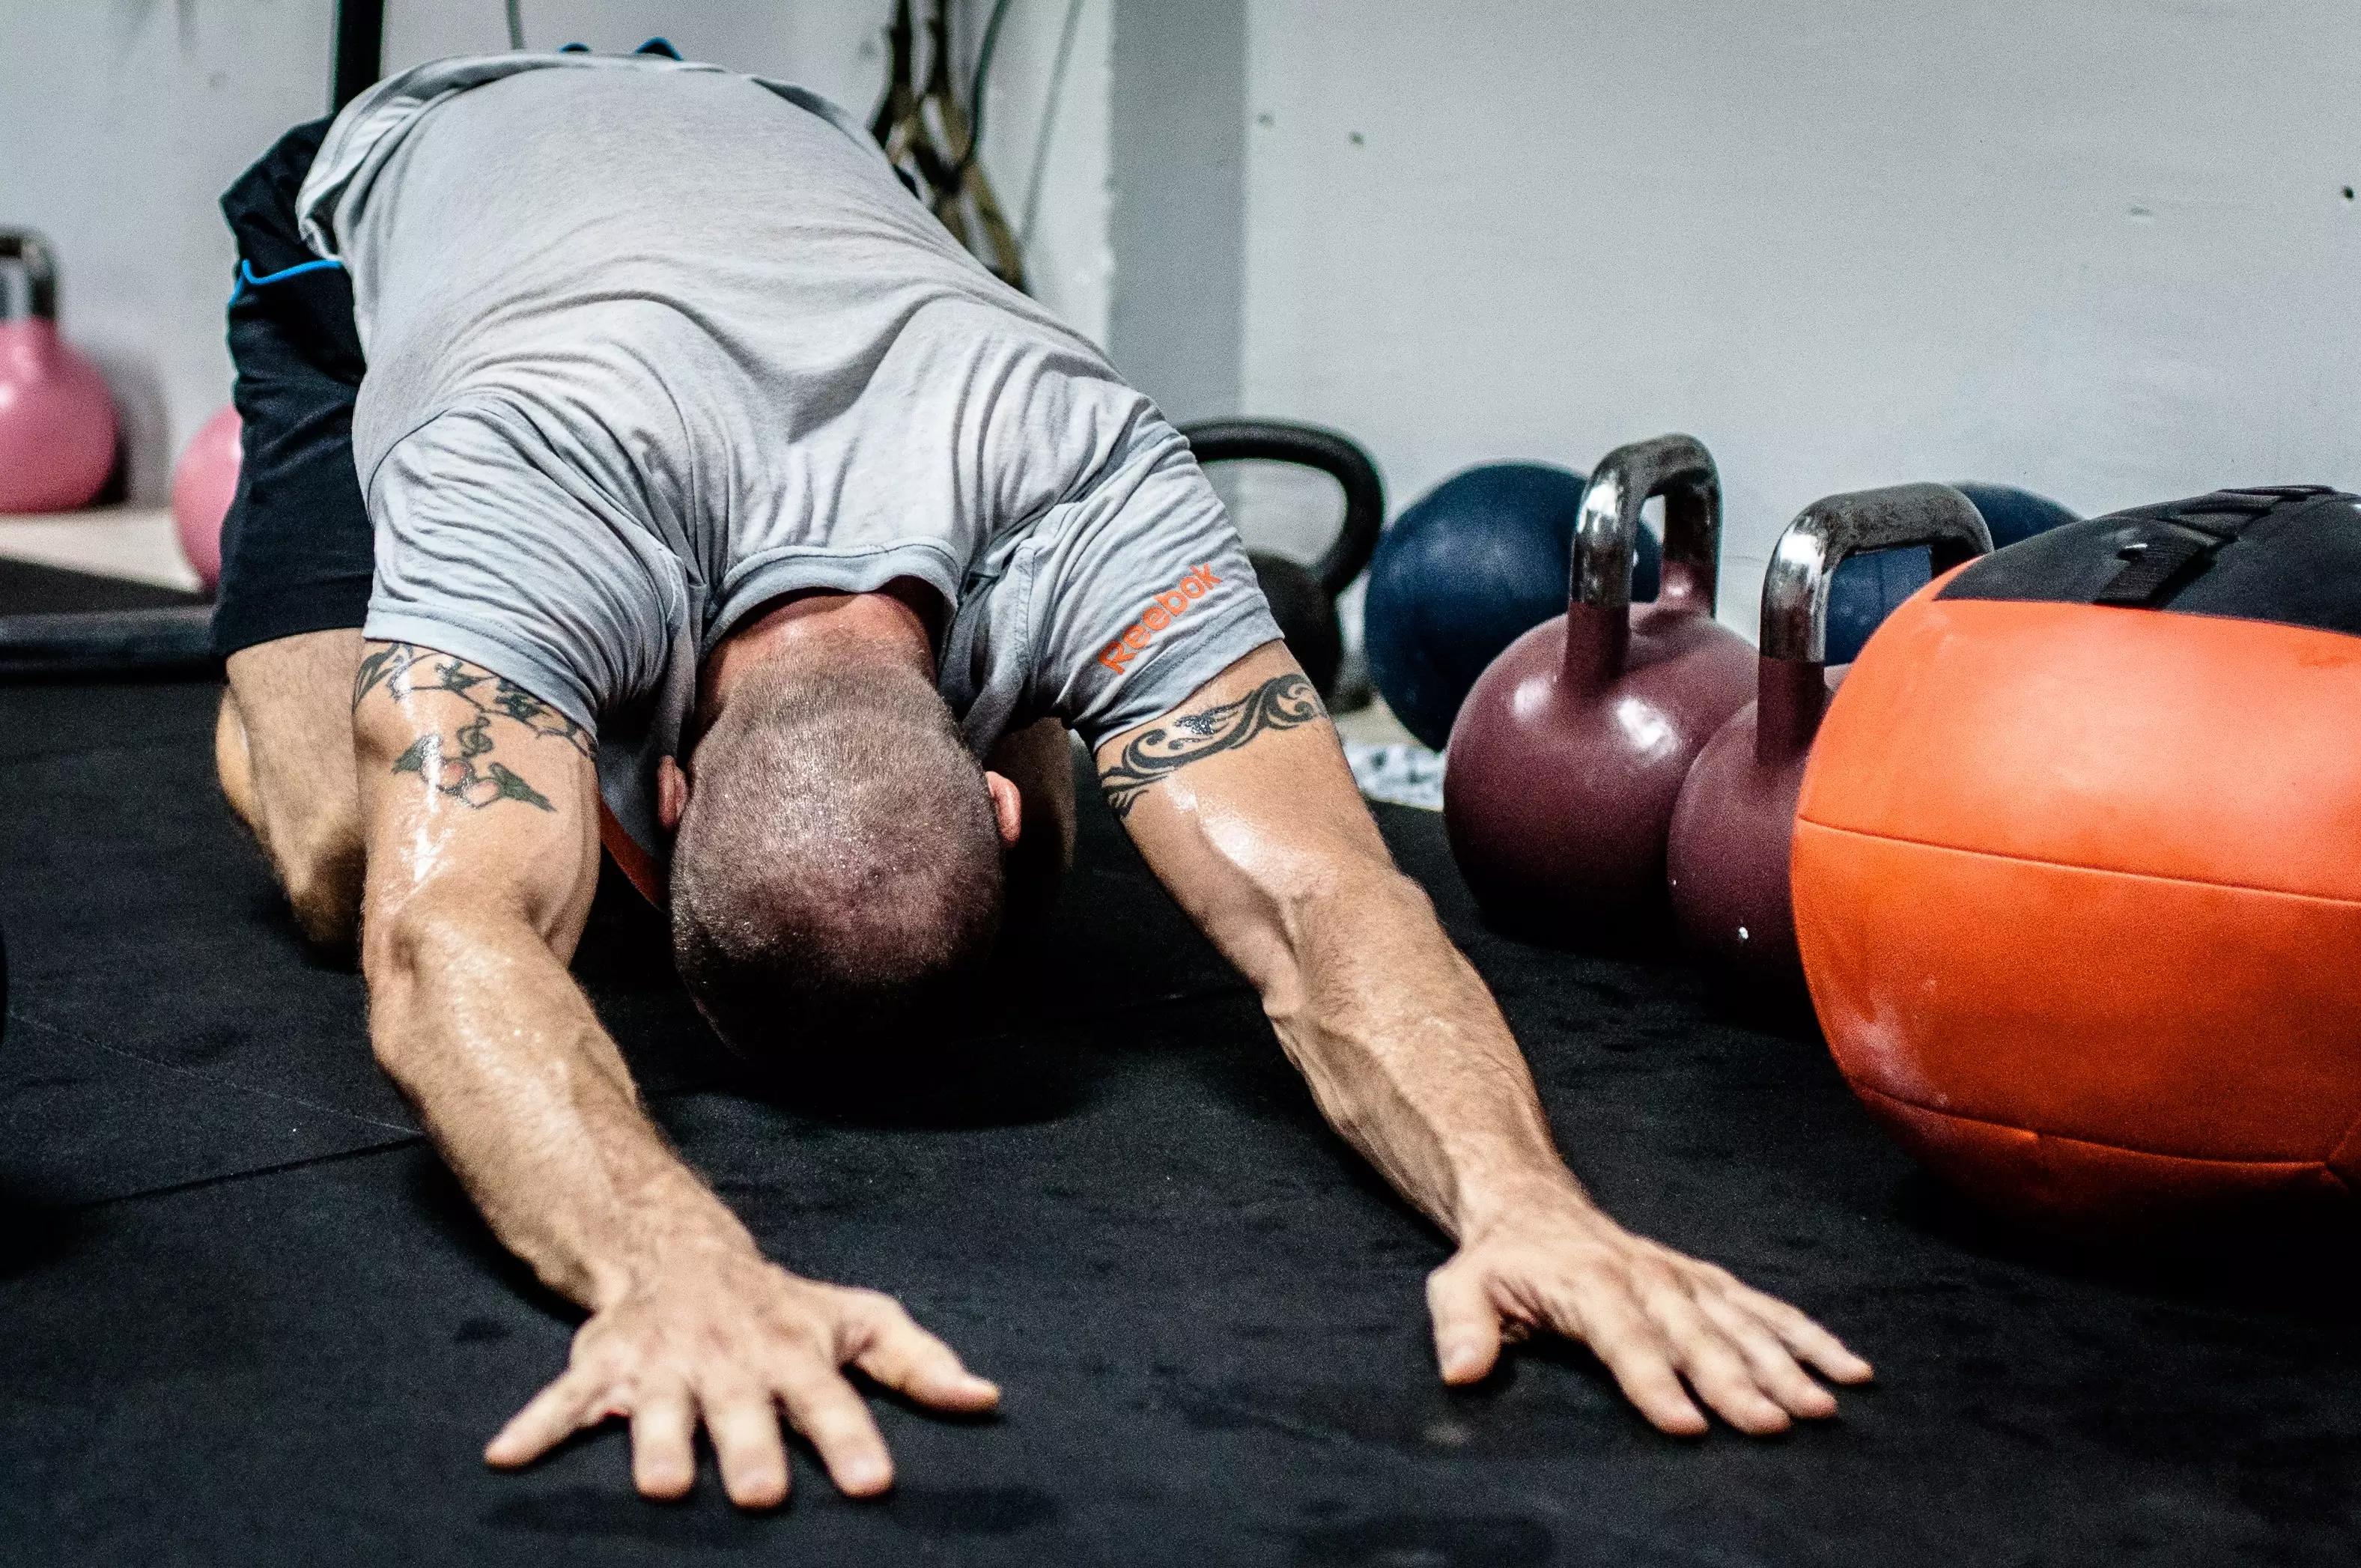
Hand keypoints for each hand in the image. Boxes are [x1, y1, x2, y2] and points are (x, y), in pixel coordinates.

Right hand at [484, 1245, 998, 1507]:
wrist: (683, 1254)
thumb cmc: (785, 1310)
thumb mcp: (859, 1322)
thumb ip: (920, 1364)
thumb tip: (987, 1399)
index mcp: (793, 1354)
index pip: (832, 1401)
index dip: (851, 1440)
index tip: (872, 1483)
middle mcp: (728, 1360)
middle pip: (743, 1412)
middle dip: (751, 1449)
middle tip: (762, 1494)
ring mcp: (662, 1364)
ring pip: (657, 1410)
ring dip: (656, 1444)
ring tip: (661, 1486)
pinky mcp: (603, 1367)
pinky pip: (561, 1400)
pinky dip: (532, 1427)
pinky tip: (504, 1459)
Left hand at [1426, 1191, 1871, 1434]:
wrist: (1532, 1206)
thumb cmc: (1498, 1262)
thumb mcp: (1458, 1285)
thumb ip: (1461, 1326)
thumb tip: (1462, 1372)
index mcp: (1588, 1284)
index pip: (1625, 1339)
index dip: (1653, 1382)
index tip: (1686, 1424)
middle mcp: (1646, 1278)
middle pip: (1696, 1336)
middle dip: (1737, 1382)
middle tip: (1775, 1424)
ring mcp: (1683, 1278)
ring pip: (1741, 1322)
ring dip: (1785, 1363)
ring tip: (1823, 1405)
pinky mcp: (1707, 1281)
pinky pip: (1765, 1308)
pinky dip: (1809, 1336)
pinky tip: (1850, 1369)